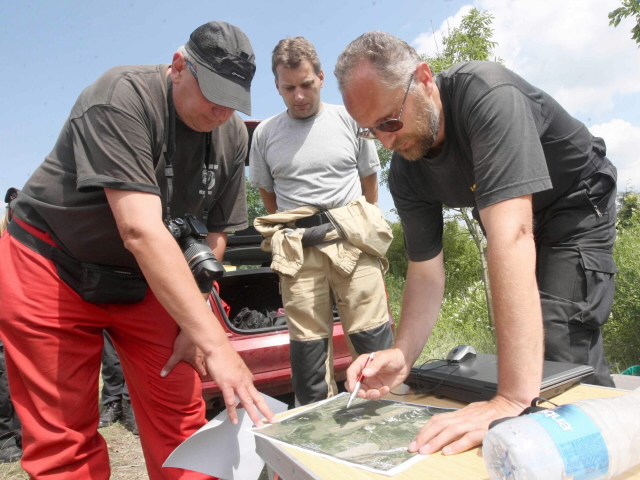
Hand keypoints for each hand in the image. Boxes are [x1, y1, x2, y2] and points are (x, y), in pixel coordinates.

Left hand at [161, 330, 206, 377]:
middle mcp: (202, 357)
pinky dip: (202, 352)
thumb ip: (170, 365)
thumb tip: (162, 375)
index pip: (202, 371)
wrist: (191, 330)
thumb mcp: (176, 355)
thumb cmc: (185, 343)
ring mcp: (203, 349)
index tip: (201, 378)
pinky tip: (198, 350)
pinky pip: (204, 350)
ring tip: (201, 362)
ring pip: (206, 357)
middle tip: (202, 372)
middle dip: (204, 368)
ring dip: (203, 360)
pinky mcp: (201, 343)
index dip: (202, 375)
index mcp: (197, 361)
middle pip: (205, 365)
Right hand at [204, 342, 276, 427]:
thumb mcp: (236, 366)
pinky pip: (230, 401)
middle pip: (258, 399)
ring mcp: (237, 383)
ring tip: (259, 425)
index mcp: (247, 377)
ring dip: (254, 414)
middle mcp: (245, 381)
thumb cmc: (224, 355)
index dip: (259, 404)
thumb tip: (240, 381)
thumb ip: (239, 375)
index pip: (255, 393)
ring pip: (248, 401)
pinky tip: (233, 420)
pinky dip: (232, 412)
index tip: (264, 412)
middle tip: (273, 421)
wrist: (218, 347)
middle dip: (266, 411)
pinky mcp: (226, 384)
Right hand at [346, 348, 410, 400]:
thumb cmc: (393, 356)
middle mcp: (364, 374)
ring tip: (379, 392)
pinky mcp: (378, 388)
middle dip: (358, 392)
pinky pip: (375, 395)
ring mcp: (371, 382)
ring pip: (364, 393)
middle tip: (364, 394)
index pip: (351, 372)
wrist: (404, 362)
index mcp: (362, 363)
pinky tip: (386, 389)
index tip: (353, 388)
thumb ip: (375, 365)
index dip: (350, 380)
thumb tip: (365, 374)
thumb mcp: (384, 358)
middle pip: (355, 385)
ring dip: (369, 395)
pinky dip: (379, 394)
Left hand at [409, 394, 527, 454]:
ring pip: (450, 431)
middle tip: (413, 448)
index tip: (414, 441)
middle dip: (424, 436)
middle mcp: (463, 417)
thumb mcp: (472, 414)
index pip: (437, 420)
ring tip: (425, 451)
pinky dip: (457, 445)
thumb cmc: (492, 412)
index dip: (424, 431)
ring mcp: (474, 423)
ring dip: (436, 442)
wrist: (511, 403)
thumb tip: (445, 430)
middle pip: (439, 425)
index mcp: (459, 415)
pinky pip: (469, 438)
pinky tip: (447, 452)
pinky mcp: (484, 430)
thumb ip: (460, 421)